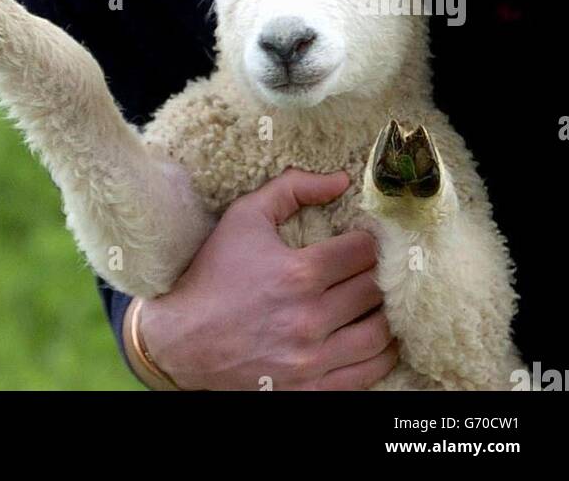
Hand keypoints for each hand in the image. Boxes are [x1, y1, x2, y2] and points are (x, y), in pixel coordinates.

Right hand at [139, 167, 398, 390]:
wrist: (181, 339)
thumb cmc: (213, 273)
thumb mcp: (244, 217)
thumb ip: (292, 188)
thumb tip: (341, 180)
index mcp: (298, 272)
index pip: (363, 252)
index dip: (373, 240)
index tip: (369, 238)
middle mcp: (310, 318)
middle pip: (374, 289)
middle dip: (380, 272)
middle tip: (379, 265)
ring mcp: (311, 359)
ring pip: (378, 334)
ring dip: (387, 313)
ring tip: (381, 299)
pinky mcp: (310, 388)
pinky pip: (366, 374)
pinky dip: (381, 354)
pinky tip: (380, 338)